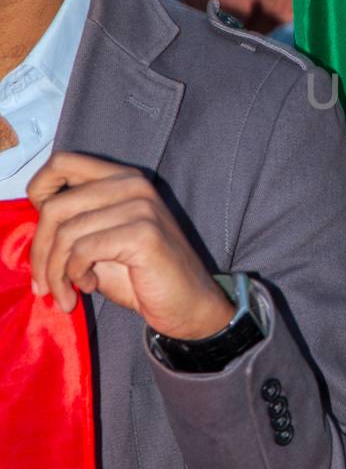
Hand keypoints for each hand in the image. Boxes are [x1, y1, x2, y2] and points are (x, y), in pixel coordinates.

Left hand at [27, 153, 232, 338]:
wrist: (187, 305)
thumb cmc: (142, 277)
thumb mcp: (100, 245)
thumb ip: (73, 227)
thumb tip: (35, 232)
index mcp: (121, 179)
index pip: (62, 163)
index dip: (38, 191)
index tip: (39, 233)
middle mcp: (132, 184)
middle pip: (56, 206)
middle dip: (40, 252)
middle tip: (43, 284)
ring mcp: (141, 206)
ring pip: (66, 233)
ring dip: (56, 272)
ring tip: (66, 293)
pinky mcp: (143, 233)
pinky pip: (83, 250)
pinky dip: (76, 275)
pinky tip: (89, 287)